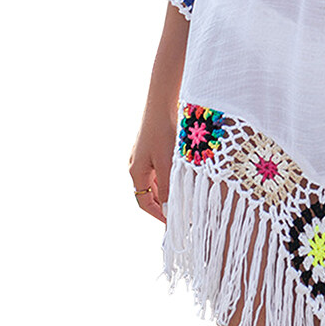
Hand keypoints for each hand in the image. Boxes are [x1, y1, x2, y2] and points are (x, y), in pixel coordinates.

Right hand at [128, 109, 176, 223]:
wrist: (162, 102)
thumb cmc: (164, 131)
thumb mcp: (168, 163)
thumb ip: (169, 187)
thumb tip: (170, 210)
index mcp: (136, 171)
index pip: (145, 203)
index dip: (159, 215)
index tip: (174, 224)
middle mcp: (136, 165)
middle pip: (150, 192)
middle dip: (166, 203)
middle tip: (185, 211)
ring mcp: (143, 155)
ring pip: (157, 180)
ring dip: (170, 189)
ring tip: (188, 196)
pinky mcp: (152, 145)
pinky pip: (160, 167)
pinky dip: (171, 175)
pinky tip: (186, 174)